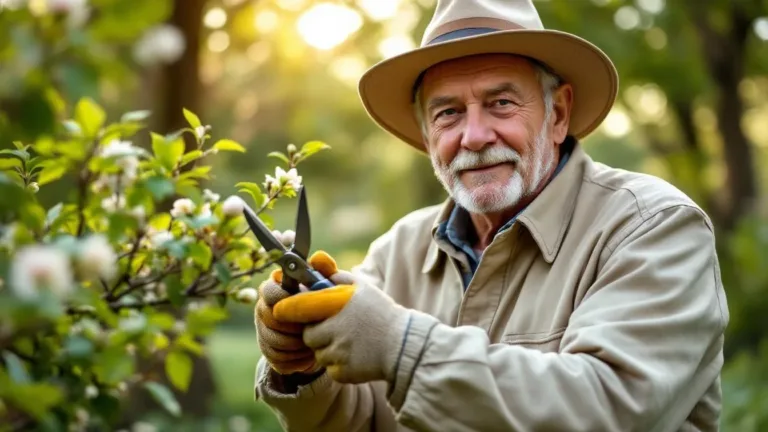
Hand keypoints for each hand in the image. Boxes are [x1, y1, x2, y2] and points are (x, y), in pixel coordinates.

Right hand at [254, 267, 320, 375]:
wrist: (322, 332)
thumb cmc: (322, 303)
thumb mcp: (328, 284)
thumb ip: (325, 270)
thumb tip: (319, 257)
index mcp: (275, 289)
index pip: (268, 291)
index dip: (285, 299)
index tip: (302, 304)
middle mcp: (264, 309)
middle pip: (269, 318)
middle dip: (293, 324)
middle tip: (311, 326)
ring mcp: (264, 331)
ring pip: (273, 340)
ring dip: (297, 344)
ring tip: (313, 341)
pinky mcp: (269, 352)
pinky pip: (278, 358)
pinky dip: (296, 359)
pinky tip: (309, 355)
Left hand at [273, 252, 410, 384]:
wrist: (403, 345)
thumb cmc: (380, 313)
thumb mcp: (361, 287)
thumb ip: (336, 274)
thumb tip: (315, 260)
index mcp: (337, 306)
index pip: (299, 308)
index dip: (288, 310)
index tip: (281, 311)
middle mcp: (335, 330)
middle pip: (307, 335)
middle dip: (315, 332)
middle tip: (333, 328)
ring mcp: (338, 353)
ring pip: (318, 353)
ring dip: (327, 348)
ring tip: (348, 341)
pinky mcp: (342, 373)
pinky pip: (329, 368)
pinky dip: (338, 363)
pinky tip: (354, 355)